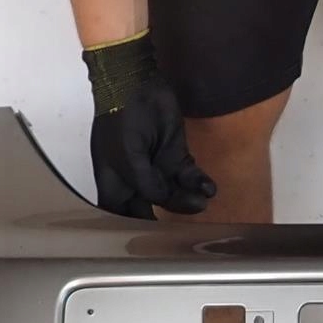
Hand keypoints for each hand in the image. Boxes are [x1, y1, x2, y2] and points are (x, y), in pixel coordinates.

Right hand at [82, 32, 215, 218]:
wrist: (137, 82)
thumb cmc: (121, 117)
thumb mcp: (127, 156)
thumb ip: (144, 183)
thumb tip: (160, 199)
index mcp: (113, 180)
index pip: (119, 212)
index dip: (129, 227)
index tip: (146, 239)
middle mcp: (135, 178)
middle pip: (150, 206)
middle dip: (167, 216)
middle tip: (183, 230)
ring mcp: (156, 166)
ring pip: (174, 192)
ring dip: (188, 200)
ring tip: (201, 202)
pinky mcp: (176, 154)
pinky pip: (189, 175)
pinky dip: (200, 183)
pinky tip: (209, 188)